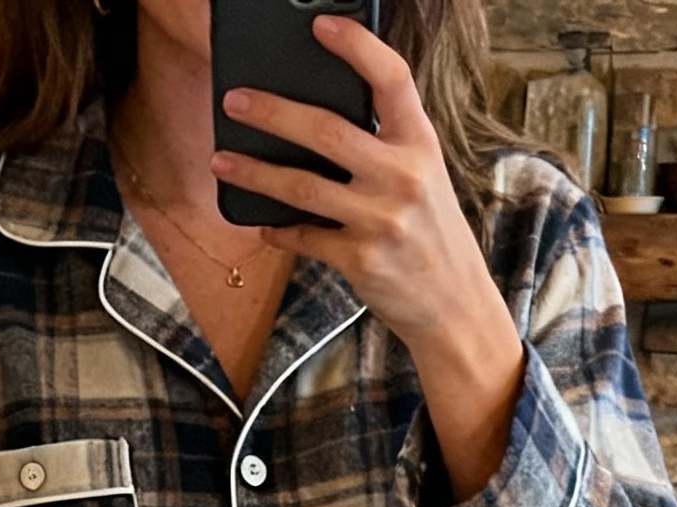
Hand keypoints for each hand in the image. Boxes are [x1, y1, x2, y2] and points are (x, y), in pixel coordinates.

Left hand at [210, 18, 524, 498]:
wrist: (455, 308)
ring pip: (303, 186)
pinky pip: (305, 238)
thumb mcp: (425, 180)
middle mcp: (403, 177)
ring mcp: (381, 220)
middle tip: (235, 100)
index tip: (320, 26)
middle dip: (273, 112)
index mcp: (421, 145)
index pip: (391, 79)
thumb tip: (318, 123)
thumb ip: (387, 147)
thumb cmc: (433, 237)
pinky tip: (261, 224)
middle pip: (327, 130)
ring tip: (221, 159)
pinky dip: (279, 230)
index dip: (356, 47)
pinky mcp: (361, 260)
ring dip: (255, 172)